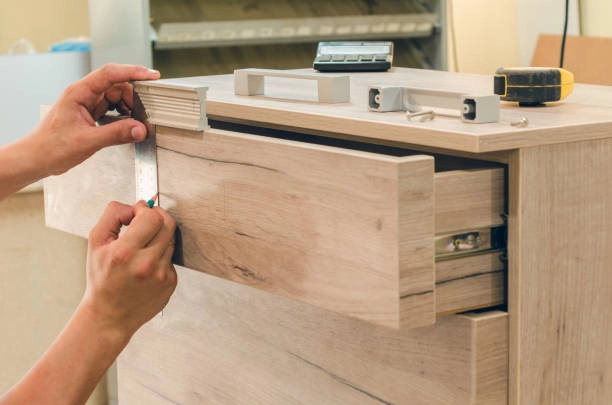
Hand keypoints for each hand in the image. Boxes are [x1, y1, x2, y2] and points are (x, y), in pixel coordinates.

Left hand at [29, 63, 159, 175]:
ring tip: (134, 122)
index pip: (110, 74)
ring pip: (115, 97)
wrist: (36, 159)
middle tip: (143, 113)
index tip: (151, 76)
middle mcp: (83, 95)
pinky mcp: (90, 115)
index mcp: (79, 93)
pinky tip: (126, 126)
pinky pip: (111, 109)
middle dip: (132, 97)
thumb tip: (140, 129)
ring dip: (128, 108)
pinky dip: (122, 116)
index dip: (133, 72)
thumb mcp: (88, 141)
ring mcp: (87, 104)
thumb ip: (116, 134)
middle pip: (116, 85)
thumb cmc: (51, 147)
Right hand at [83, 200, 176, 339]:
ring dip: (159, 237)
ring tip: (142, 247)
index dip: (146, 209)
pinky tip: (146, 265)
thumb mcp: (96, 243)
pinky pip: (171, 258)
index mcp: (125, 253)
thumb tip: (134, 205)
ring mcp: (162, 275)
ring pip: (170, 240)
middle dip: (158, 216)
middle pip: (168, 224)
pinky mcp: (171, 282)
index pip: (151, 217)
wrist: (109, 315)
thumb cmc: (101, 280)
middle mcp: (146, 265)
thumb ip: (113, 216)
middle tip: (146, 220)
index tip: (138, 212)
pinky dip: (161, 255)